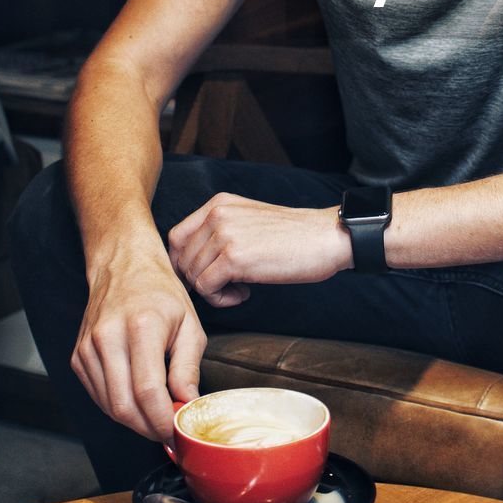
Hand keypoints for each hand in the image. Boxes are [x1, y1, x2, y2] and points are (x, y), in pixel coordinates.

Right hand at [71, 247, 206, 441]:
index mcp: (141, 327)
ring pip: (109, 406)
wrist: (124, 268)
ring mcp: (88, 348)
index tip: (178, 430)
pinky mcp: (78, 357)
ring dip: (134, 421)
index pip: (148, 392)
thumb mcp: (189, 324)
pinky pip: (98, 396)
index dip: (163, 420)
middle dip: (148, 428)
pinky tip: (137, 400)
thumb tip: (188, 405)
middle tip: (168, 431)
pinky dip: (118, 406)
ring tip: (156, 416)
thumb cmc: (161, 294)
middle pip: (124, 406)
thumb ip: (188, 367)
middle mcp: (108, 338)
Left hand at [168, 193, 351, 305]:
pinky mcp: (234, 257)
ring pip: (192, 276)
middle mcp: (217, 214)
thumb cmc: (293, 236)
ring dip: (213, 292)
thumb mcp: (249, 220)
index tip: (202, 277)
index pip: (176, 237)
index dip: (183, 263)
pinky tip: (245, 293)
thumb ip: (220, 231)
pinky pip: (206, 288)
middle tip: (227, 286)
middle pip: (181, 259)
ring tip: (240, 289)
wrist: (325, 238)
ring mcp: (224, 234)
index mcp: (219, 203)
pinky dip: (222, 299)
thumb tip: (191, 262)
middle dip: (199, 280)